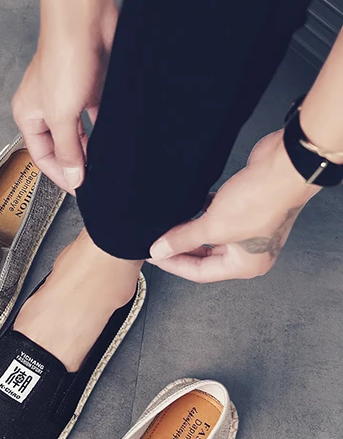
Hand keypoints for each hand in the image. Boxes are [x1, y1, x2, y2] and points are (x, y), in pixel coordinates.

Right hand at [13, 15, 114, 194]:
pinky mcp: (89, 85)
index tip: (79, 188)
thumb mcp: (62, 116)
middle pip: (60, 145)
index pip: (41, 156)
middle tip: (93, 178)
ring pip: (78, 131)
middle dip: (76, 161)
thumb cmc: (63, 58)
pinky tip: (112, 136)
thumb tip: (73, 177)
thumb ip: (67, 150)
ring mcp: (67, 96)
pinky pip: (94, 114)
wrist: (86, 21)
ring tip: (103, 161)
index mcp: (28, 115)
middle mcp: (45, 107)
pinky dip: (102, 126)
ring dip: (90, 145)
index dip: (60, 174)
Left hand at [148, 131, 319, 282]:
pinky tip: (189, 206)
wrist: (284, 165)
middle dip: (181, 249)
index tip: (154, 257)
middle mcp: (250, 251)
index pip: (200, 273)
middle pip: (205, 256)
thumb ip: (183, 240)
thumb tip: (160, 250)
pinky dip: (203, 213)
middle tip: (157, 242)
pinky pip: (217, 216)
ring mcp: (249, 229)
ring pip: (210, 236)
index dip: (174, 265)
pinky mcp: (246, 208)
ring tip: (168, 226)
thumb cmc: (262, 201)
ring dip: (190, 231)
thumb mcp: (213, 226)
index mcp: (246, 265)